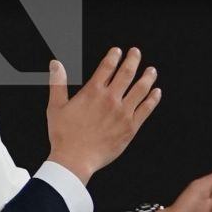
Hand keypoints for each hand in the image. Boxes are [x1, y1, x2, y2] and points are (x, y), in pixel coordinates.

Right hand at [43, 47, 160, 183]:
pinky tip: (156, 92)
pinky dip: (153, 99)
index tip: (118, 51)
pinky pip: (146, 109)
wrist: (75, 160)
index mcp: (93, 92)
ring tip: (151, 71)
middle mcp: (110, 99)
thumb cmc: (64, 136)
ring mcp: (122, 113)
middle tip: (136, 52)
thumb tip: (55, 64)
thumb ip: (57, 83)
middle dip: (133, 60)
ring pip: (140, 89)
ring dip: (147, 77)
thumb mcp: (56, 107)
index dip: (113, 56)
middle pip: (127, 73)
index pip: (107, 67)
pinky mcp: (130, 127)